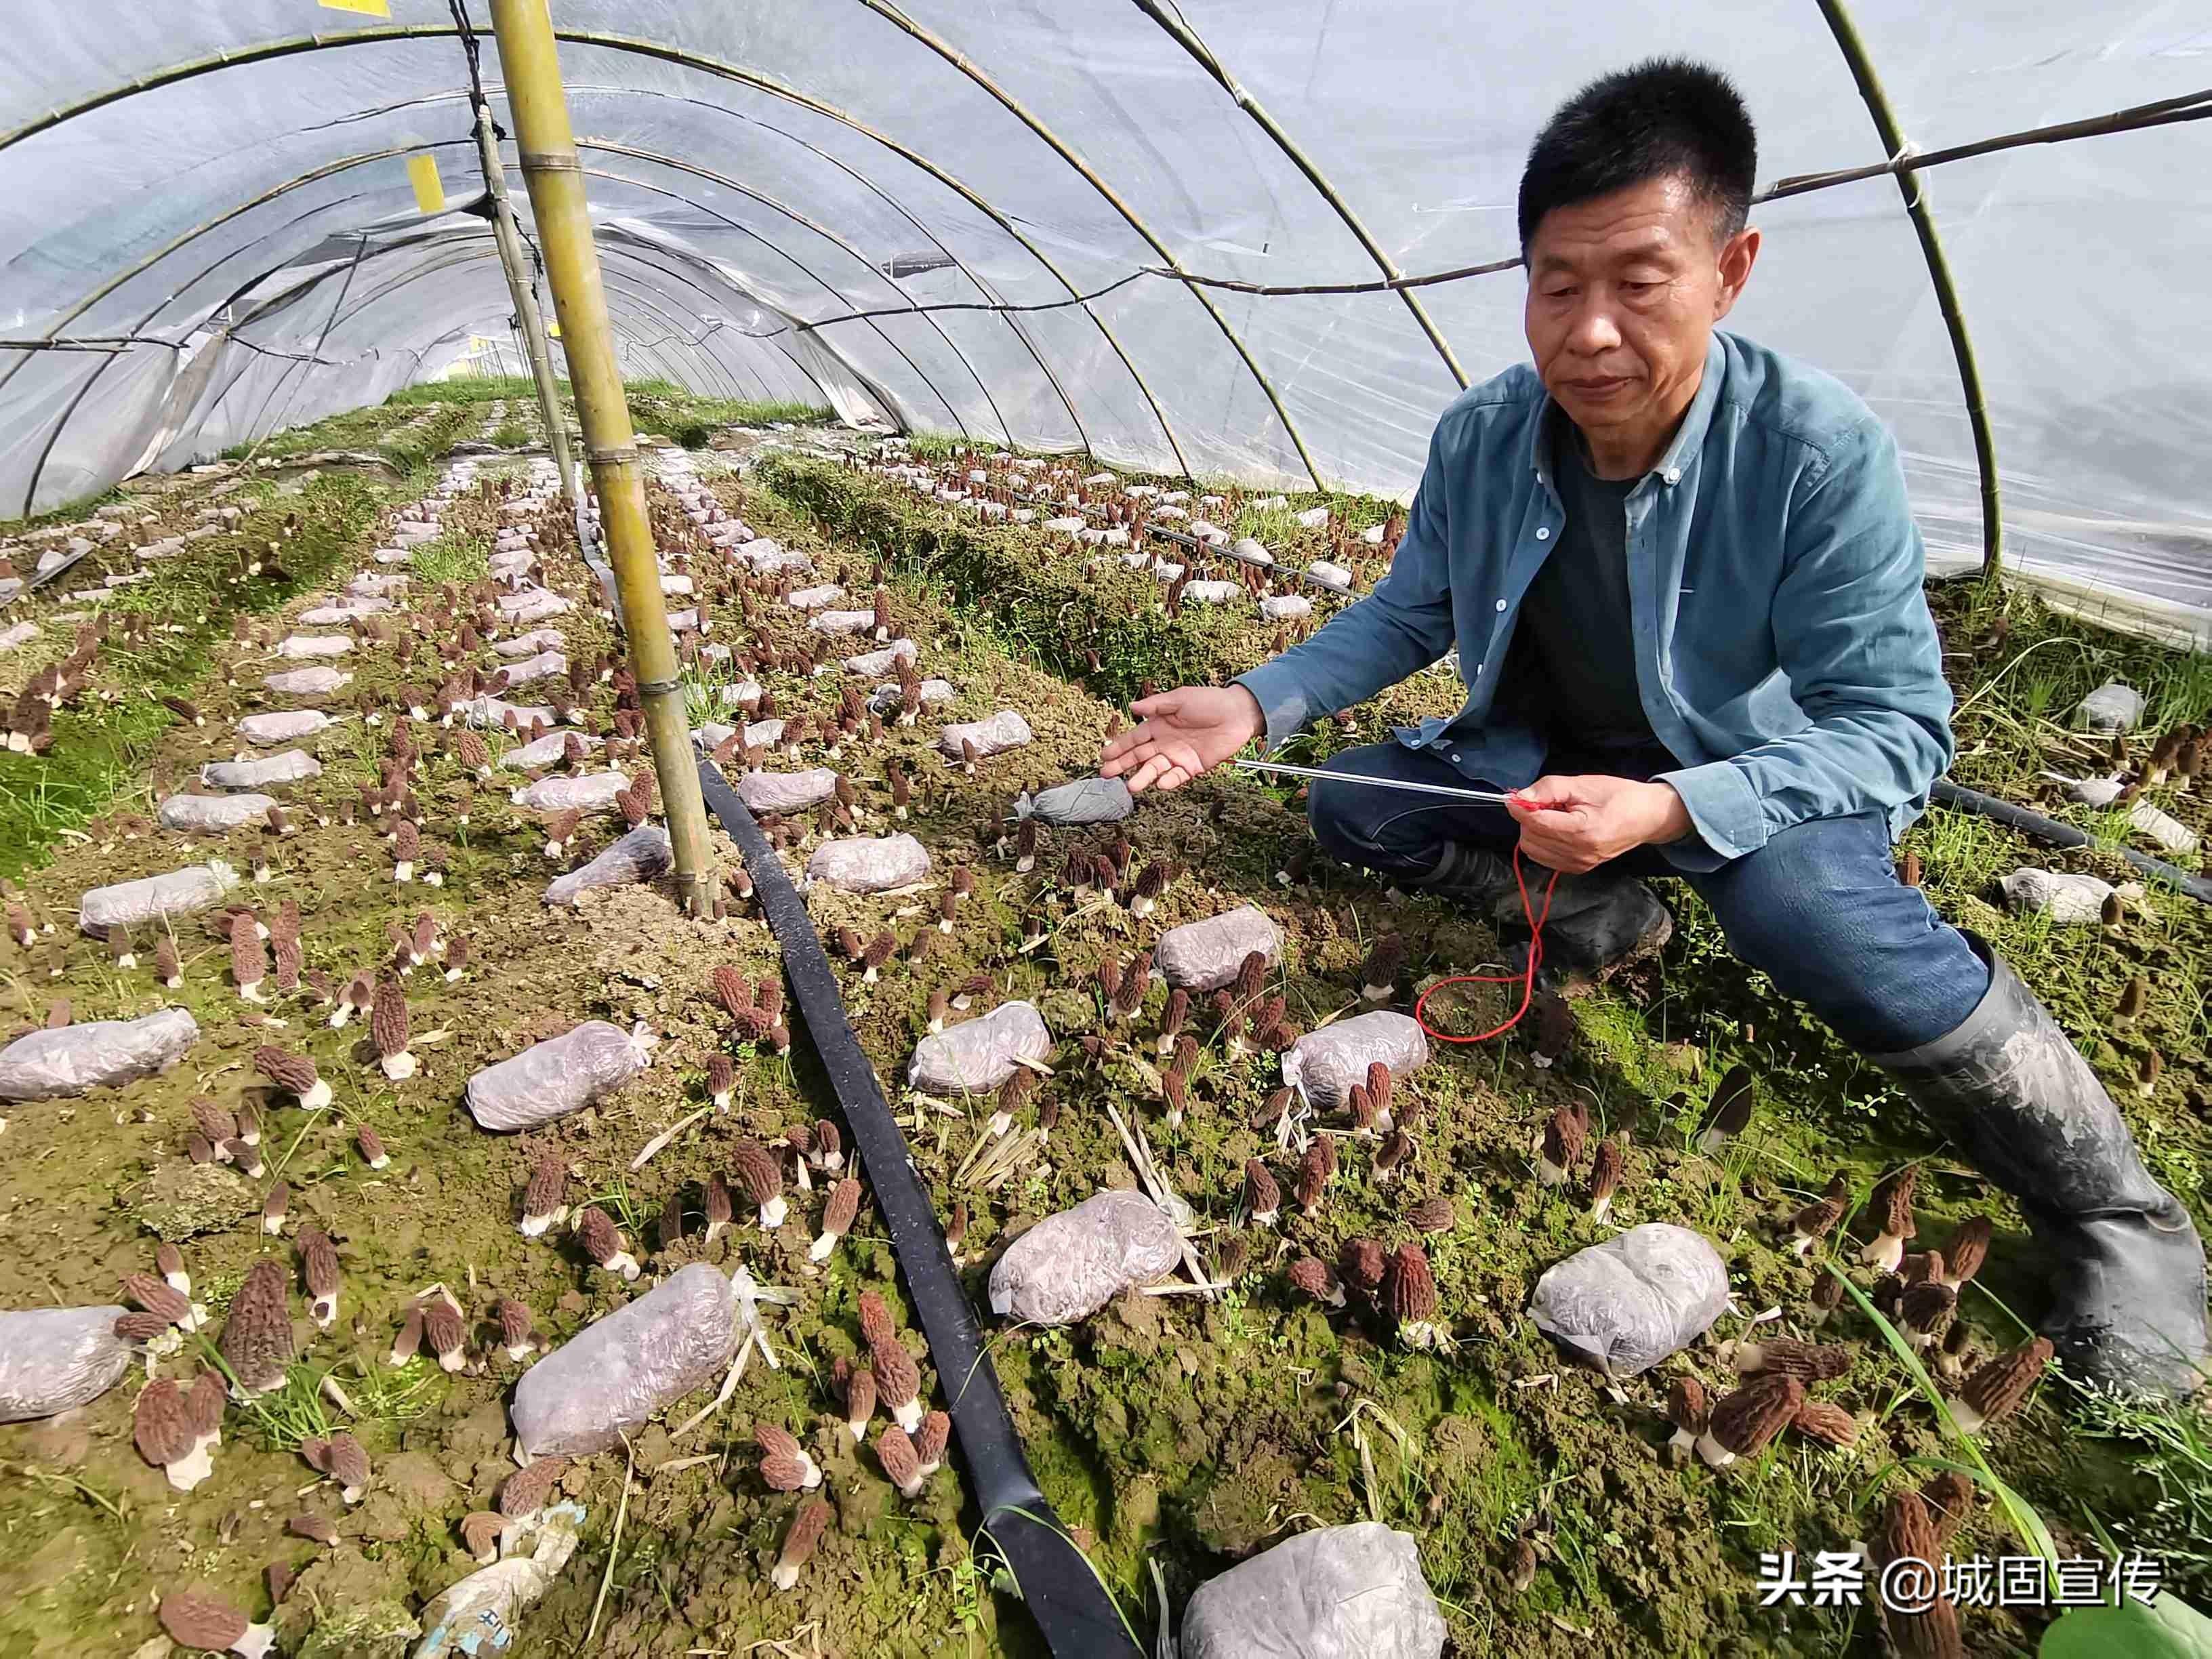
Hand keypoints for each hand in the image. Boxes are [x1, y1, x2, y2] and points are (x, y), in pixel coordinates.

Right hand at [1099, 685, 1263, 793]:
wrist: (1238, 713)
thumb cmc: (1209, 701)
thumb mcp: (1180, 698)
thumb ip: (1156, 705)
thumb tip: (1132, 707)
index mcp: (1159, 725)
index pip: (1134, 738)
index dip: (1119, 747)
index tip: (1104, 756)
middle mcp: (1165, 742)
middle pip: (1140, 756)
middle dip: (1123, 765)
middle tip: (1107, 774)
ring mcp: (1178, 756)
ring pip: (1156, 769)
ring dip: (1143, 777)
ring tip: (1131, 786)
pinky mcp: (1194, 767)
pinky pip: (1178, 776)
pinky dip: (1169, 781)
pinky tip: (1160, 783)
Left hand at [1505, 774, 1691, 873]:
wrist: (1648, 817)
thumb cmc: (1620, 796)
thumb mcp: (1584, 784)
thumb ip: (1549, 789)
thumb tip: (1519, 798)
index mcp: (1582, 832)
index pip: (1535, 823)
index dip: (1520, 807)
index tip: (1516, 796)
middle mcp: (1579, 854)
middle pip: (1529, 838)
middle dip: (1530, 818)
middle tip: (1549, 803)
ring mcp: (1579, 865)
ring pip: (1533, 850)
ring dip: (1535, 830)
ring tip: (1557, 815)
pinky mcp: (1578, 869)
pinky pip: (1544, 857)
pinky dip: (1543, 841)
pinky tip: (1560, 828)